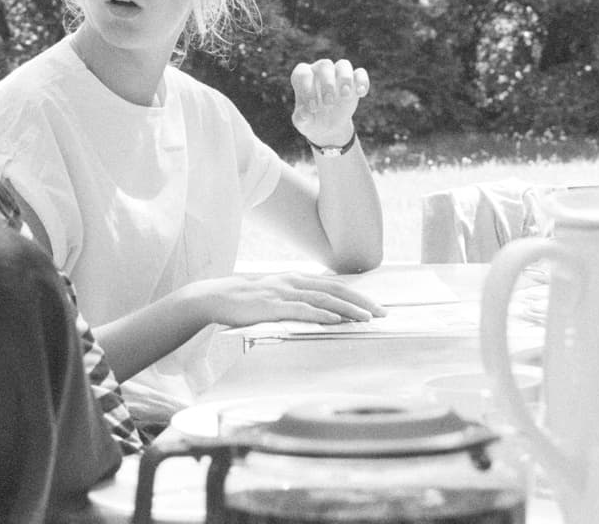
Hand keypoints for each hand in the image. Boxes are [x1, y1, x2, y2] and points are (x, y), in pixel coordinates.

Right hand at [192, 272, 384, 326]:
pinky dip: (322, 314)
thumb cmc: (245, 300)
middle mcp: (293, 281)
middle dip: (362, 301)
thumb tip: (320, 313)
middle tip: (383, 313)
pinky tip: (336, 320)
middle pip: (336, 289)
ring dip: (348, 309)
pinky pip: (302, 309)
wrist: (215, 298)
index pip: (334, 286)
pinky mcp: (272, 306)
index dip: (357, 296)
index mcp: (295, 279)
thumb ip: (295, 300)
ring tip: (367, 318)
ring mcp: (283, 292)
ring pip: (323, 299)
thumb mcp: (274, 295)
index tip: (377, 307)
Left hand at [291, 59, 368, 147]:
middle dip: (327, 83)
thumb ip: (300, 119)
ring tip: (344, 95)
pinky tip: (361, 94)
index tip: (312, 107)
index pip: (303, 73)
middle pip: (325, 65)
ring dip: (345, 78)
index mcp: (303, 78)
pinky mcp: (354, 81)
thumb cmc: (311, 121)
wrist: (327, 127)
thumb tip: (305, 113)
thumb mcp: (303, 124)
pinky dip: (362, 81)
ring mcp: (337, 75)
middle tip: (329, 103)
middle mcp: (319, 72)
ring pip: (343, 64)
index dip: (307, 87)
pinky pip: (360, 73)